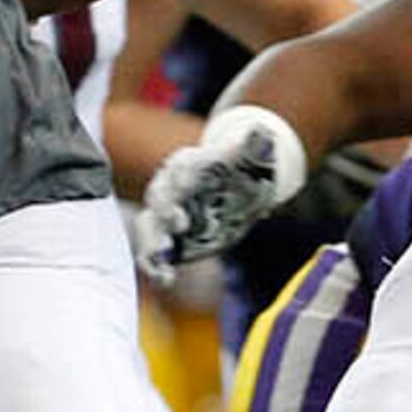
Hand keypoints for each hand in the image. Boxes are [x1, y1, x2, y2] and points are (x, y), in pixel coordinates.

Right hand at [138, 105, 306, 276]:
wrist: (238, 192)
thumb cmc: (244, 172)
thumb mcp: (254, 160)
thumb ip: (256, 148)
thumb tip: (263, 132)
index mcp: (188, 164)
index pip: (180, 168)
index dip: (182, 178)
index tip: (188, 188)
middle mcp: (170, 188)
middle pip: (158, 197)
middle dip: (164, 210)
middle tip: (179, 223)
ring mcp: (165, 215)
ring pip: (149, 226)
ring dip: (152, 242)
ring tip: (160, 260)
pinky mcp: (168, 239)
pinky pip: (153, 253)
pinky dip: (155, 265)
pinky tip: (165, 279)